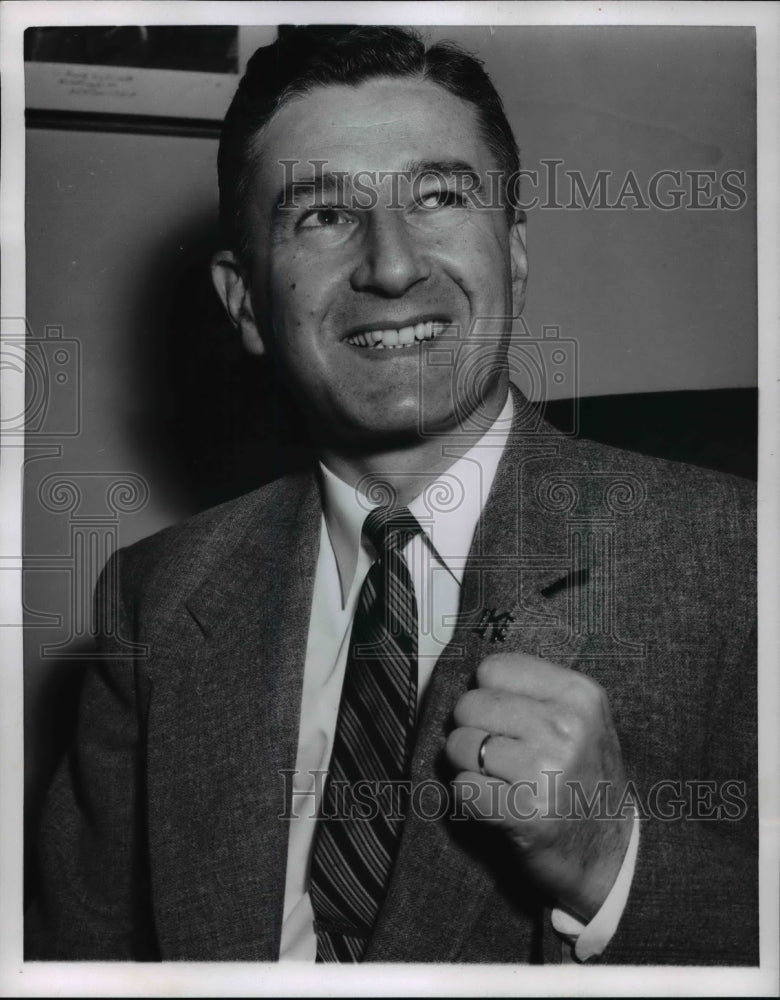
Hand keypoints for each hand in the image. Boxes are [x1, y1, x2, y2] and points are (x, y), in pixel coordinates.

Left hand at [445, 652, 632, 921]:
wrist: (609, 853)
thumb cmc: (582, 777)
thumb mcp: (580, 719)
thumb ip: (532, 691)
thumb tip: (472, 681)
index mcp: (578, 695)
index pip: (492, 669)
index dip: (488, 694)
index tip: (504, 719)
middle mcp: (566, 727)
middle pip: (470, 705)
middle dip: (472, 730)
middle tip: (497, 754)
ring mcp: (547, 769)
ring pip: (460, 745)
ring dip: (467, 765)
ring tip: (497, 778)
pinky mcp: (526, 812)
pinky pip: (462, 787)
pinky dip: (468, 798)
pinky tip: (496, 803)